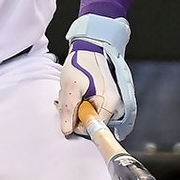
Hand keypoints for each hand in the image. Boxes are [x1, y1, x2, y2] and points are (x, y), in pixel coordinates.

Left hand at [57, 14, 135, 139]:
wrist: (88, 48)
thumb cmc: (80, 63)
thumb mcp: (70, 87)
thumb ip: (69, 110)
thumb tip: (67, 131)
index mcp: (109, 103)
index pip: (93, 128)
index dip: (78, 123)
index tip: (68, 112)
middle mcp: (114, 105)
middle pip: (91, 122)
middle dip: (75, 113)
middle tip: (66, 98)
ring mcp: (109, 101)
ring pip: (88, 115)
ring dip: (75, 107)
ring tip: (70, 91)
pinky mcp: (104, 97)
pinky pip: (89, 107)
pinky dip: (79, 102)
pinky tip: (74, 92)